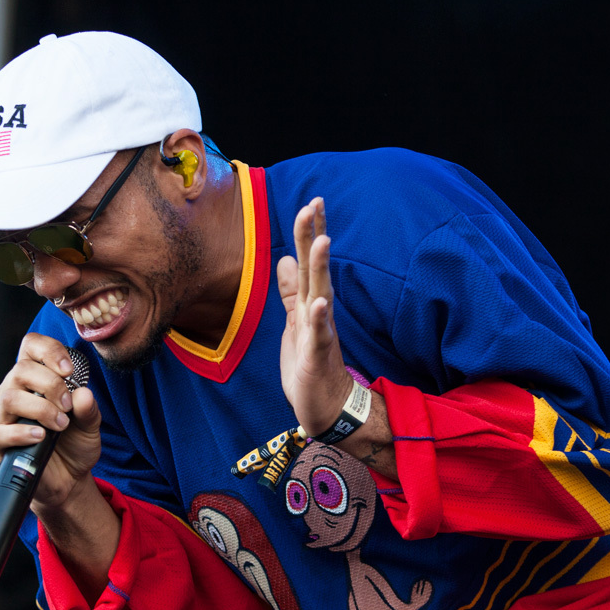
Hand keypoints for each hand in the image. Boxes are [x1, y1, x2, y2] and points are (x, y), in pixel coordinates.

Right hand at [0, 333, 102, 509]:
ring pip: (9, 398)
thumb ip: (89, 409)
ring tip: (60, 424)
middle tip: (68, 406)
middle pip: (21, 370)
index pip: (31, 346)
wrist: (69, 478)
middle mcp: (15, 391)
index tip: (68, 370)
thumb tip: (83, 394)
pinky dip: (23, 432)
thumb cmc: (75, 443)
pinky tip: (41, 436)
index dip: (49, 350)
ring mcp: (4, 416)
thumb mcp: (91, 425)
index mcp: (36, 378)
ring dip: (40, 409)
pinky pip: (1, 431)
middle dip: (51, 385)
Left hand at [277, 198, 355, 436]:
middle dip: (314, 237)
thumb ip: (290, 293)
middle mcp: (318, 312)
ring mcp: (320, 333)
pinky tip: (318, 302)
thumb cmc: (309, 365)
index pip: (308, 263)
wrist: (326, 405)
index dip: (309, 234)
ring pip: (321, 294)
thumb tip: (283, 259)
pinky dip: (319, 317)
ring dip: (321, 268)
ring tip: (322, 241)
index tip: (312, 203)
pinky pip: (320, 334)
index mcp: (310, 304)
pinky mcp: (318, 356)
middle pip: (315, 269)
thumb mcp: (294, 324)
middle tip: (314, 204)